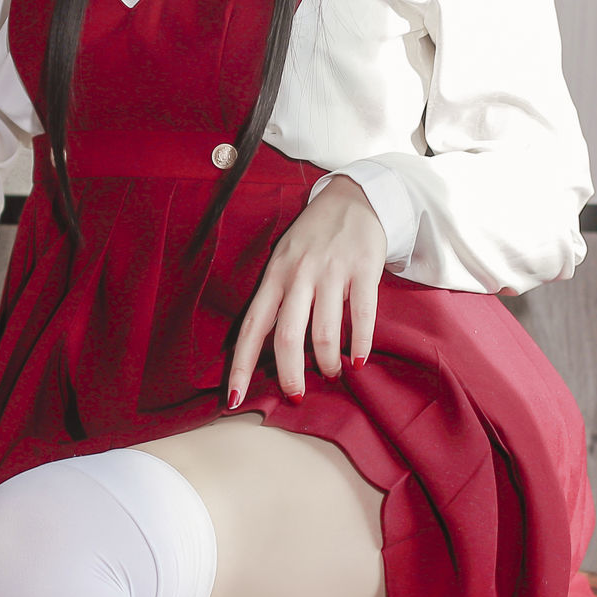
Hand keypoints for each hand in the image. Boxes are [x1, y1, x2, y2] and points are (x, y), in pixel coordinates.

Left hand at [225, 173, 384, 407]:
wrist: (355, 197)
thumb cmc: (315, 237)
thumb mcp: (285, 260)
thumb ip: (277, 297)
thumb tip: (267, 347)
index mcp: (275, 275)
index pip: (252, 327)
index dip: (241, 366)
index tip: (233, 399)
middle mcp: (299, 274)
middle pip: (287, 337)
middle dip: (289, 375)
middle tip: (297, 396)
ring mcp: (331, 271)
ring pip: (324, 332)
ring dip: (327, 363)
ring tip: (331, 374)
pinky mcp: (363, 269)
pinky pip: (361, 315)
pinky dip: (360, 344)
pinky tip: (359, 360)